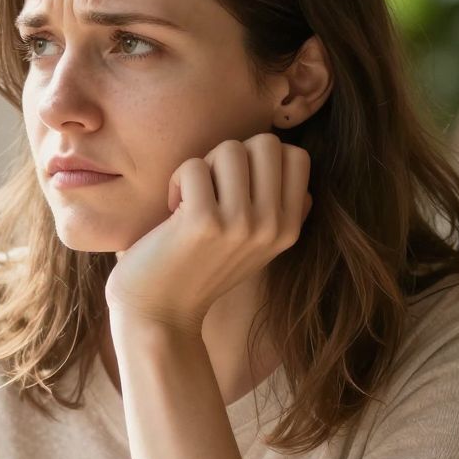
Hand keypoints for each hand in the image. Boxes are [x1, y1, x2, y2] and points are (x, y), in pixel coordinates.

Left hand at [105, 133, 311, 331]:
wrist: (161, 314)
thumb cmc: (201, 270)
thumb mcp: (257, 244)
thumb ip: (279, 206)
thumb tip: (290, 158)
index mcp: (288, 229)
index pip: (297, 156)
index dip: (260, 157)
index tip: (237, 184)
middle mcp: (272, 227)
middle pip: (266, 143)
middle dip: (231, 155)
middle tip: (212, 187)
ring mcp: (240, 224)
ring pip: (230, 149)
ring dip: (204, 166)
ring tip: (192, 198)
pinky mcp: (203, 222)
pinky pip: (194, 166)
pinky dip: (177, 180)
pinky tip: (173, 208)